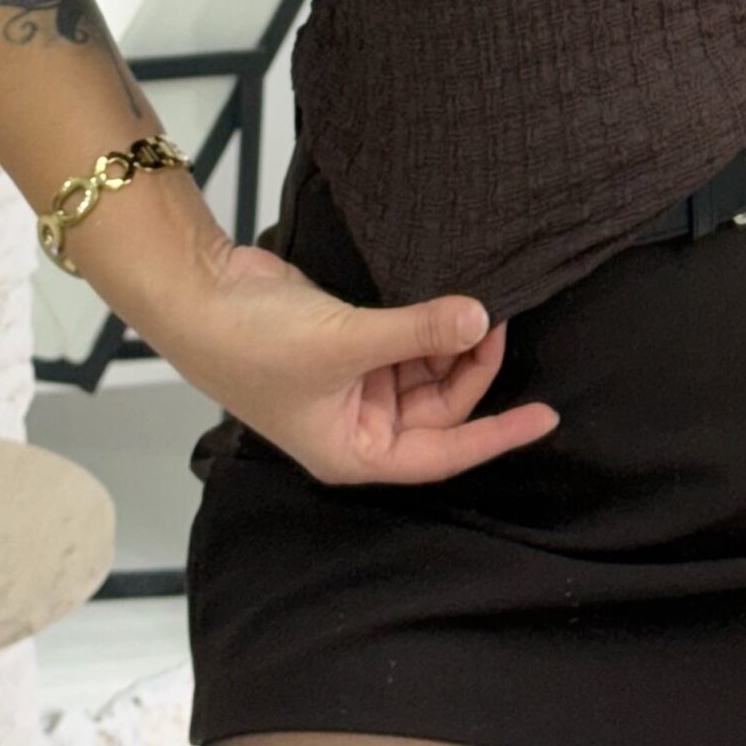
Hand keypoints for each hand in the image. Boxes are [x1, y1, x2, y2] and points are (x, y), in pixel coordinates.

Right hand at [175, 235, 560, 486]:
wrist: (200, 293)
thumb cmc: (253, 342)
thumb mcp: (346, 341)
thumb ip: (417, 331)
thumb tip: (480, 320)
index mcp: (354, 450)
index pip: (443, 452)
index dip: (496, 434)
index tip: (545, 416)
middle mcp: (359, 424)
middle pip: (439, 406)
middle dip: (470, 364)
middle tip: (497, 316)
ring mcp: (355, 382)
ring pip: (425, 370)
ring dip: (450, 339)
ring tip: (478, 300)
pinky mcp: (350, 343)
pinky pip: (405, 340)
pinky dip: (428, 322)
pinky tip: (449, 298)